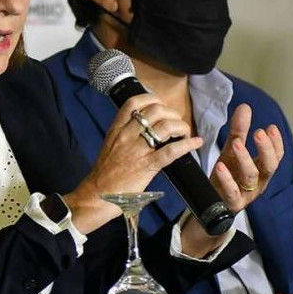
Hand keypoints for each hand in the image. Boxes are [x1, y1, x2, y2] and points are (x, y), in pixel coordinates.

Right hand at [65, 94, 201, 232]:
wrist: (97, 194)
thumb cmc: (105, 173)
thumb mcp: (110, 145)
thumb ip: (124, 134)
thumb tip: (145, 127)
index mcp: (116, 130)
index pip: (133, 103)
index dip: (152, 99)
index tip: (161, 105)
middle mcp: (126, 136)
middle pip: (154, 111)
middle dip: (171, 114)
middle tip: (176, 123)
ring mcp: (136, 150)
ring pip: (165, 127)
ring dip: (181, 126)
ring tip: (184, 133)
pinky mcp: (147, 166)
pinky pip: (171, 151)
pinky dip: (187, 145)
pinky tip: (195, 142)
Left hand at [210, 103, 283, 212]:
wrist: (210, 204)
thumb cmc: (226, 177)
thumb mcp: (232, 152)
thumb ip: (239, 131)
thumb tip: (245, 107)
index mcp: (261, 169)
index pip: (276, 156)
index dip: (276, 143)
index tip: (270, 127)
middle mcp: (258, 182)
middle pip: (270, 166)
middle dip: (266, 149)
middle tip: (259, 133)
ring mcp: (245, 193)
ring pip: (251, 177)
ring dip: (245, 159)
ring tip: (236, 143)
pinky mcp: (231, 202)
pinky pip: (232, 191)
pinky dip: (227, 179)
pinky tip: (221, 166)